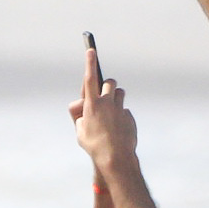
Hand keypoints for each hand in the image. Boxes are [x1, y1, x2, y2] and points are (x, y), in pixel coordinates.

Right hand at [67, 47, 136, 171]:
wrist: (115, 157)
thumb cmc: (93, 145)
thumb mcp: (79, 130)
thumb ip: (80, 116)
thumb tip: (85, 109)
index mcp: (92, 105)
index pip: (89, 79)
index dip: (90, 63)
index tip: (91, 50)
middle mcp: (107, 103)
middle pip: (109, 82)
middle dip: (106, 85)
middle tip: (104, 93)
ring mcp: (120, 108)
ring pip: (119, 94)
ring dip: (114, 98)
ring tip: (110, 111)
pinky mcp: (129, 116)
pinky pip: (124, 110)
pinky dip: (120, 115)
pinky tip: (117, 128)